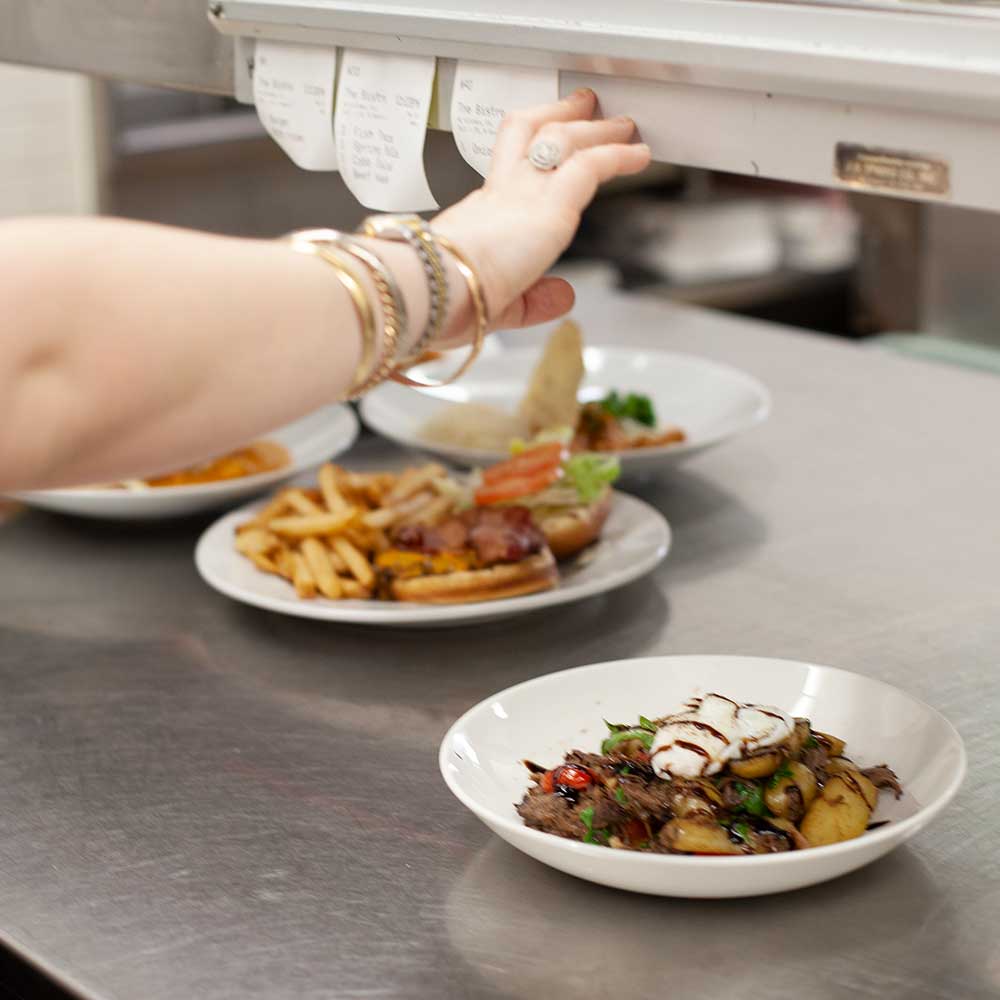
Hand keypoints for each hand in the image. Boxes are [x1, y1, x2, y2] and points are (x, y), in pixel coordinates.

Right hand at [432, 88, 649, 335]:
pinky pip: (590, 167)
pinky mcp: (548, 207)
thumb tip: (565, 296)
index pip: (507, 170)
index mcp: (480, 217)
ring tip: (620, 126)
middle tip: (582, 107)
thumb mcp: (499, 307)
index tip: (546, 147)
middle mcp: (500, 196)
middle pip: (529, 135)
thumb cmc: (444, 306)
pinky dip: (617, 156)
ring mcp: (523, 195)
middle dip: (557, 116)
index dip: (529, 152)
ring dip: (595, 130)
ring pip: (561, 141)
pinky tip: (636, 154)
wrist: (429, 295)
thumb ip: (535, 300)